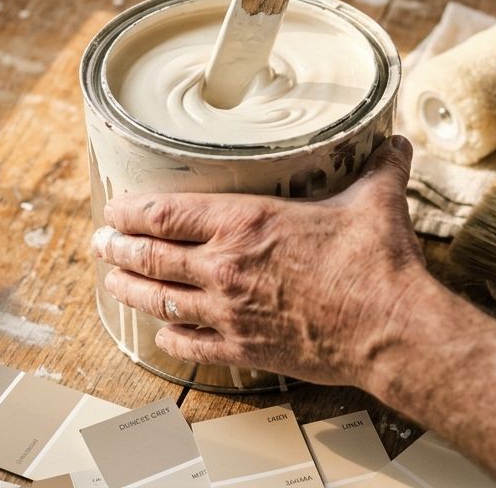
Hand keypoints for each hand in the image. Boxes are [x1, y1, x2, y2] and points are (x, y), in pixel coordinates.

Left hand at [90, 136, 430, 386]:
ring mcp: (229, 313)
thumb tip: (394, 145)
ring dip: (131, 290)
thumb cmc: (377, 266)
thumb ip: (379, 169)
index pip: (166, 212)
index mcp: (246, 223)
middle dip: (118, 249)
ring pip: (160, 300)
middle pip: (150, 257)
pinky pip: (190, 344)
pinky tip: (162, 333)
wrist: (388, 329)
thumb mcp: (375, 201)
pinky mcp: (243, 350)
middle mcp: (226, 267)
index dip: (131, 211)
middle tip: (101, 244)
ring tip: (114, 282)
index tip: (116, 208)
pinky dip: (169, 337)